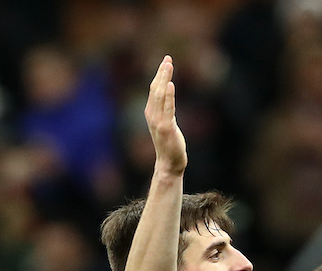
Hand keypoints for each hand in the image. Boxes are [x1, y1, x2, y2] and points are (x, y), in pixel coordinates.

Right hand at [145, 56, 186, 175]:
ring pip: (159, 95)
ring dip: (164, 79)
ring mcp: (158, 121)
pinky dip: (168, 96)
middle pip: (155, 89)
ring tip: (169, 65)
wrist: (169, 162)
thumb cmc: (169, 144)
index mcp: (150, 112)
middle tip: (168, 58)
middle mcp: (151, 115)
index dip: (159, 74)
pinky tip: (170, 85)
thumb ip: (165, 109)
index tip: (166, 60)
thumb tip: (168, 95)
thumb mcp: (166, 122)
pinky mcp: (166, 128)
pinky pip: (167, 108)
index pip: (153, 89)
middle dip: (161, 72)